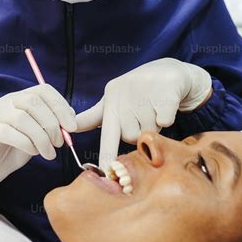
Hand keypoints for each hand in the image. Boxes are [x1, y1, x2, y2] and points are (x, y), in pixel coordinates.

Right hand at [0, 84, 76, 198]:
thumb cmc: (13, 151)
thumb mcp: (37, 136)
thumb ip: (51, 125)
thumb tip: (72, 118)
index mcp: (18, 99)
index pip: (42, 90)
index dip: (60, 105)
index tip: (72, 126)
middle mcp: (3, 103)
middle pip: (32, 101)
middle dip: (52, 122)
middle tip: (60, 142)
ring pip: (22, 117)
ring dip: (42, 137)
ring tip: (49, 153)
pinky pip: (8, 132)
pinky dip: (26, 143)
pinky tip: (33, 152)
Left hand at [74, 58, 211, 169]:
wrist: (167, 72)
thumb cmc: (136, 91)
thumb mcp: (113, 99)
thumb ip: (95, 116)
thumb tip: (74, 127)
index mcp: (111, 100)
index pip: (106, 132)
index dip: (107, 153)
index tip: (106, 170)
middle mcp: (125, 97)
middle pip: (130, 137)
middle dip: (136, 133)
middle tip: (140, 117)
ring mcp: (145, 95)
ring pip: (149, 132)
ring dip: (153, 126)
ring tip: (153, 108)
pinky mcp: (166, 96)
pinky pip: (165, 122)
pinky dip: (167, 118)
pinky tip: (164, 105)